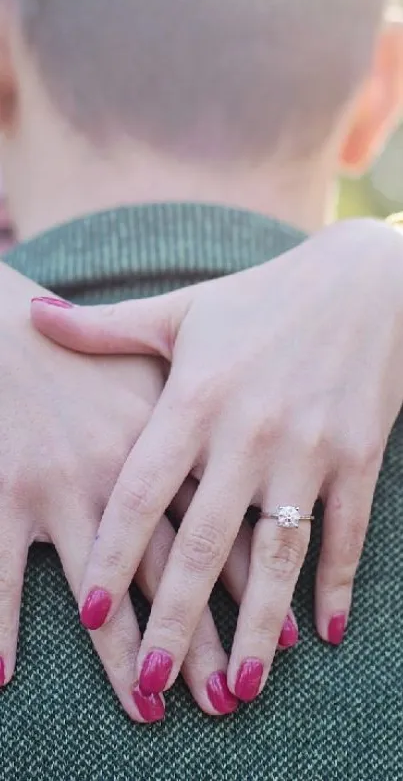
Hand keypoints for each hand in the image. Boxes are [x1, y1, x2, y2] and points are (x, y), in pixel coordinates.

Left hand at [31, 218, 402, 703]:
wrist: (364, 286)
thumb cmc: (261, 300)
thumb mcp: (180, 311)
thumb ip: (105, 328)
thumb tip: (33, 316)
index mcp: (196, 398)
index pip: (142, 493)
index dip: (113, 557)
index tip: (91, 614)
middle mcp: (249, 431)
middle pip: (203, 543)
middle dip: (177, 620)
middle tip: (155, 684)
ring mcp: (308, 447)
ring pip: (278, 553)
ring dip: (260, 625)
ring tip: (242, 687)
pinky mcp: (359, 456)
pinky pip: (346, 534)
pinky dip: (336, 585)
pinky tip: (328, 634)